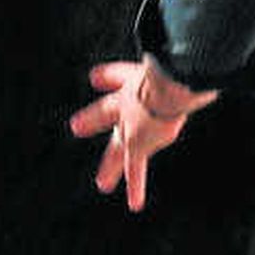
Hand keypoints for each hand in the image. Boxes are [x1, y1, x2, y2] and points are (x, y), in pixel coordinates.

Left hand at [68, 57, 216, 212]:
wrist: (169, 89)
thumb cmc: (174, 71)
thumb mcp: (166, 64)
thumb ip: (170, 62)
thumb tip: (178, 51)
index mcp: (134, 80)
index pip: (116, 77)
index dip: (107, 76)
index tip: (95, 78)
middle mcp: (127, 103)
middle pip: (106, 111)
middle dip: (93, 119)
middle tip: (76, 126)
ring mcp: (130, 124)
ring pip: (116, 147)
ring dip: (110, 165)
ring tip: (103, 184)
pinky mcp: (137, 143)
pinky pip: (135, 169)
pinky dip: (135, 187)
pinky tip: (133, 203)